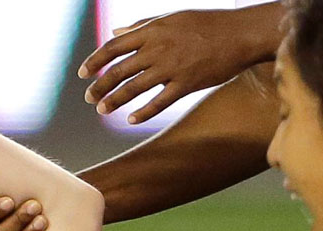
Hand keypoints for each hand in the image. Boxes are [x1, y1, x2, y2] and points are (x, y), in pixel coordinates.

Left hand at [80, 9, 266, 124]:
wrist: (240, 34)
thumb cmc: (206, 24)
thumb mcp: (171, 18)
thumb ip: (141, 27)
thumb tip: (115, 32)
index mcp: (152, 31)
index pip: (113, 47)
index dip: (95, 61)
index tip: (83, 73)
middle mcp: (157, 49)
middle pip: (119, 70)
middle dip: (100, 86)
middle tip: (89, 98)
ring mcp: (171, 68)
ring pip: (134, 88)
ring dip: (115, 101)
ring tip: (102, 110)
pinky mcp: (186, 84)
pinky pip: (159, 102)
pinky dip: (143, 113)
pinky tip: (132, 120)